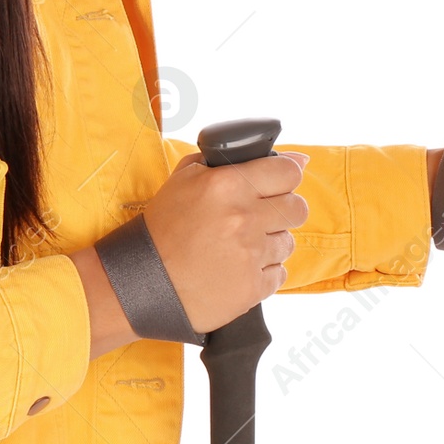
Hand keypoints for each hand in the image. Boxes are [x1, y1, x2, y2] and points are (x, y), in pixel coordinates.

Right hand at [142, 150, 310, 334]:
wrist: (145, 280)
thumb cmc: (164, 227)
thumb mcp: (184, 179)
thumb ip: (229, 160)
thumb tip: (291, 156)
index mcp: (227, 185)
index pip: (287, 171)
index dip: (285, 175)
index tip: (278, 181)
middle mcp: (244, 217)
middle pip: (298, 207)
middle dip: (283, 209)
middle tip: (259, 215)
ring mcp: (251, 254)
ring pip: (289, 242)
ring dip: (270, 242)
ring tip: (241, 245)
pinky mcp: (253, 287)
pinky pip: (279, 273)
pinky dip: (263, 271)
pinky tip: (238, 267)